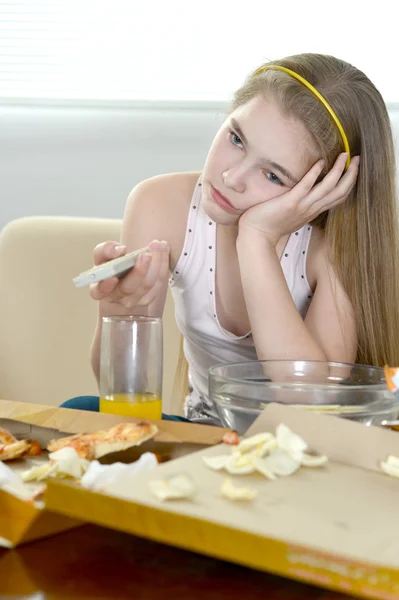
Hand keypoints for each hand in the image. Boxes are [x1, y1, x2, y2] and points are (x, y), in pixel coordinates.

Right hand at [89, 239, 169, 308]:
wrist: (123, 278)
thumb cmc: (110, 265)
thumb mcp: (102, 256)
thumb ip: (106, 250)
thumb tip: (120, 250)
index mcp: (99, 288)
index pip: (100, 291)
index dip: (106, 285)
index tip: (113, 277)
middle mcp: (115, 298)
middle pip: (128, 288)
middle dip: (138, 272)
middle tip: (146, 254)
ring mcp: (133, 300)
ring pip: (147, 285)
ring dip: (155, 263)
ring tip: (159, 245)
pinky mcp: (147, 298)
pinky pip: (158, 283)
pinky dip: (162, 265)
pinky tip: (164, 251)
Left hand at [239, 153, 359, 245]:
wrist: (257, 237)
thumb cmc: (270, 225)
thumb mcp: (292, 215)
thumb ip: (300, 205)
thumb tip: (303, 194)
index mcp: (313, 211)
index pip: (338, 197)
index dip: (349, 182)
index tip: (353, 168)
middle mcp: (311, 209)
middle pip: (339, 191)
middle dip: (351, 174)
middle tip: (357, 158)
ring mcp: (302, 206)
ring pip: (328, 188)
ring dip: (338, 170)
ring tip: (344, 155)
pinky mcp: (290, 202)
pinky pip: (306, 186)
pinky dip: (314, 173)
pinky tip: (320, 161)